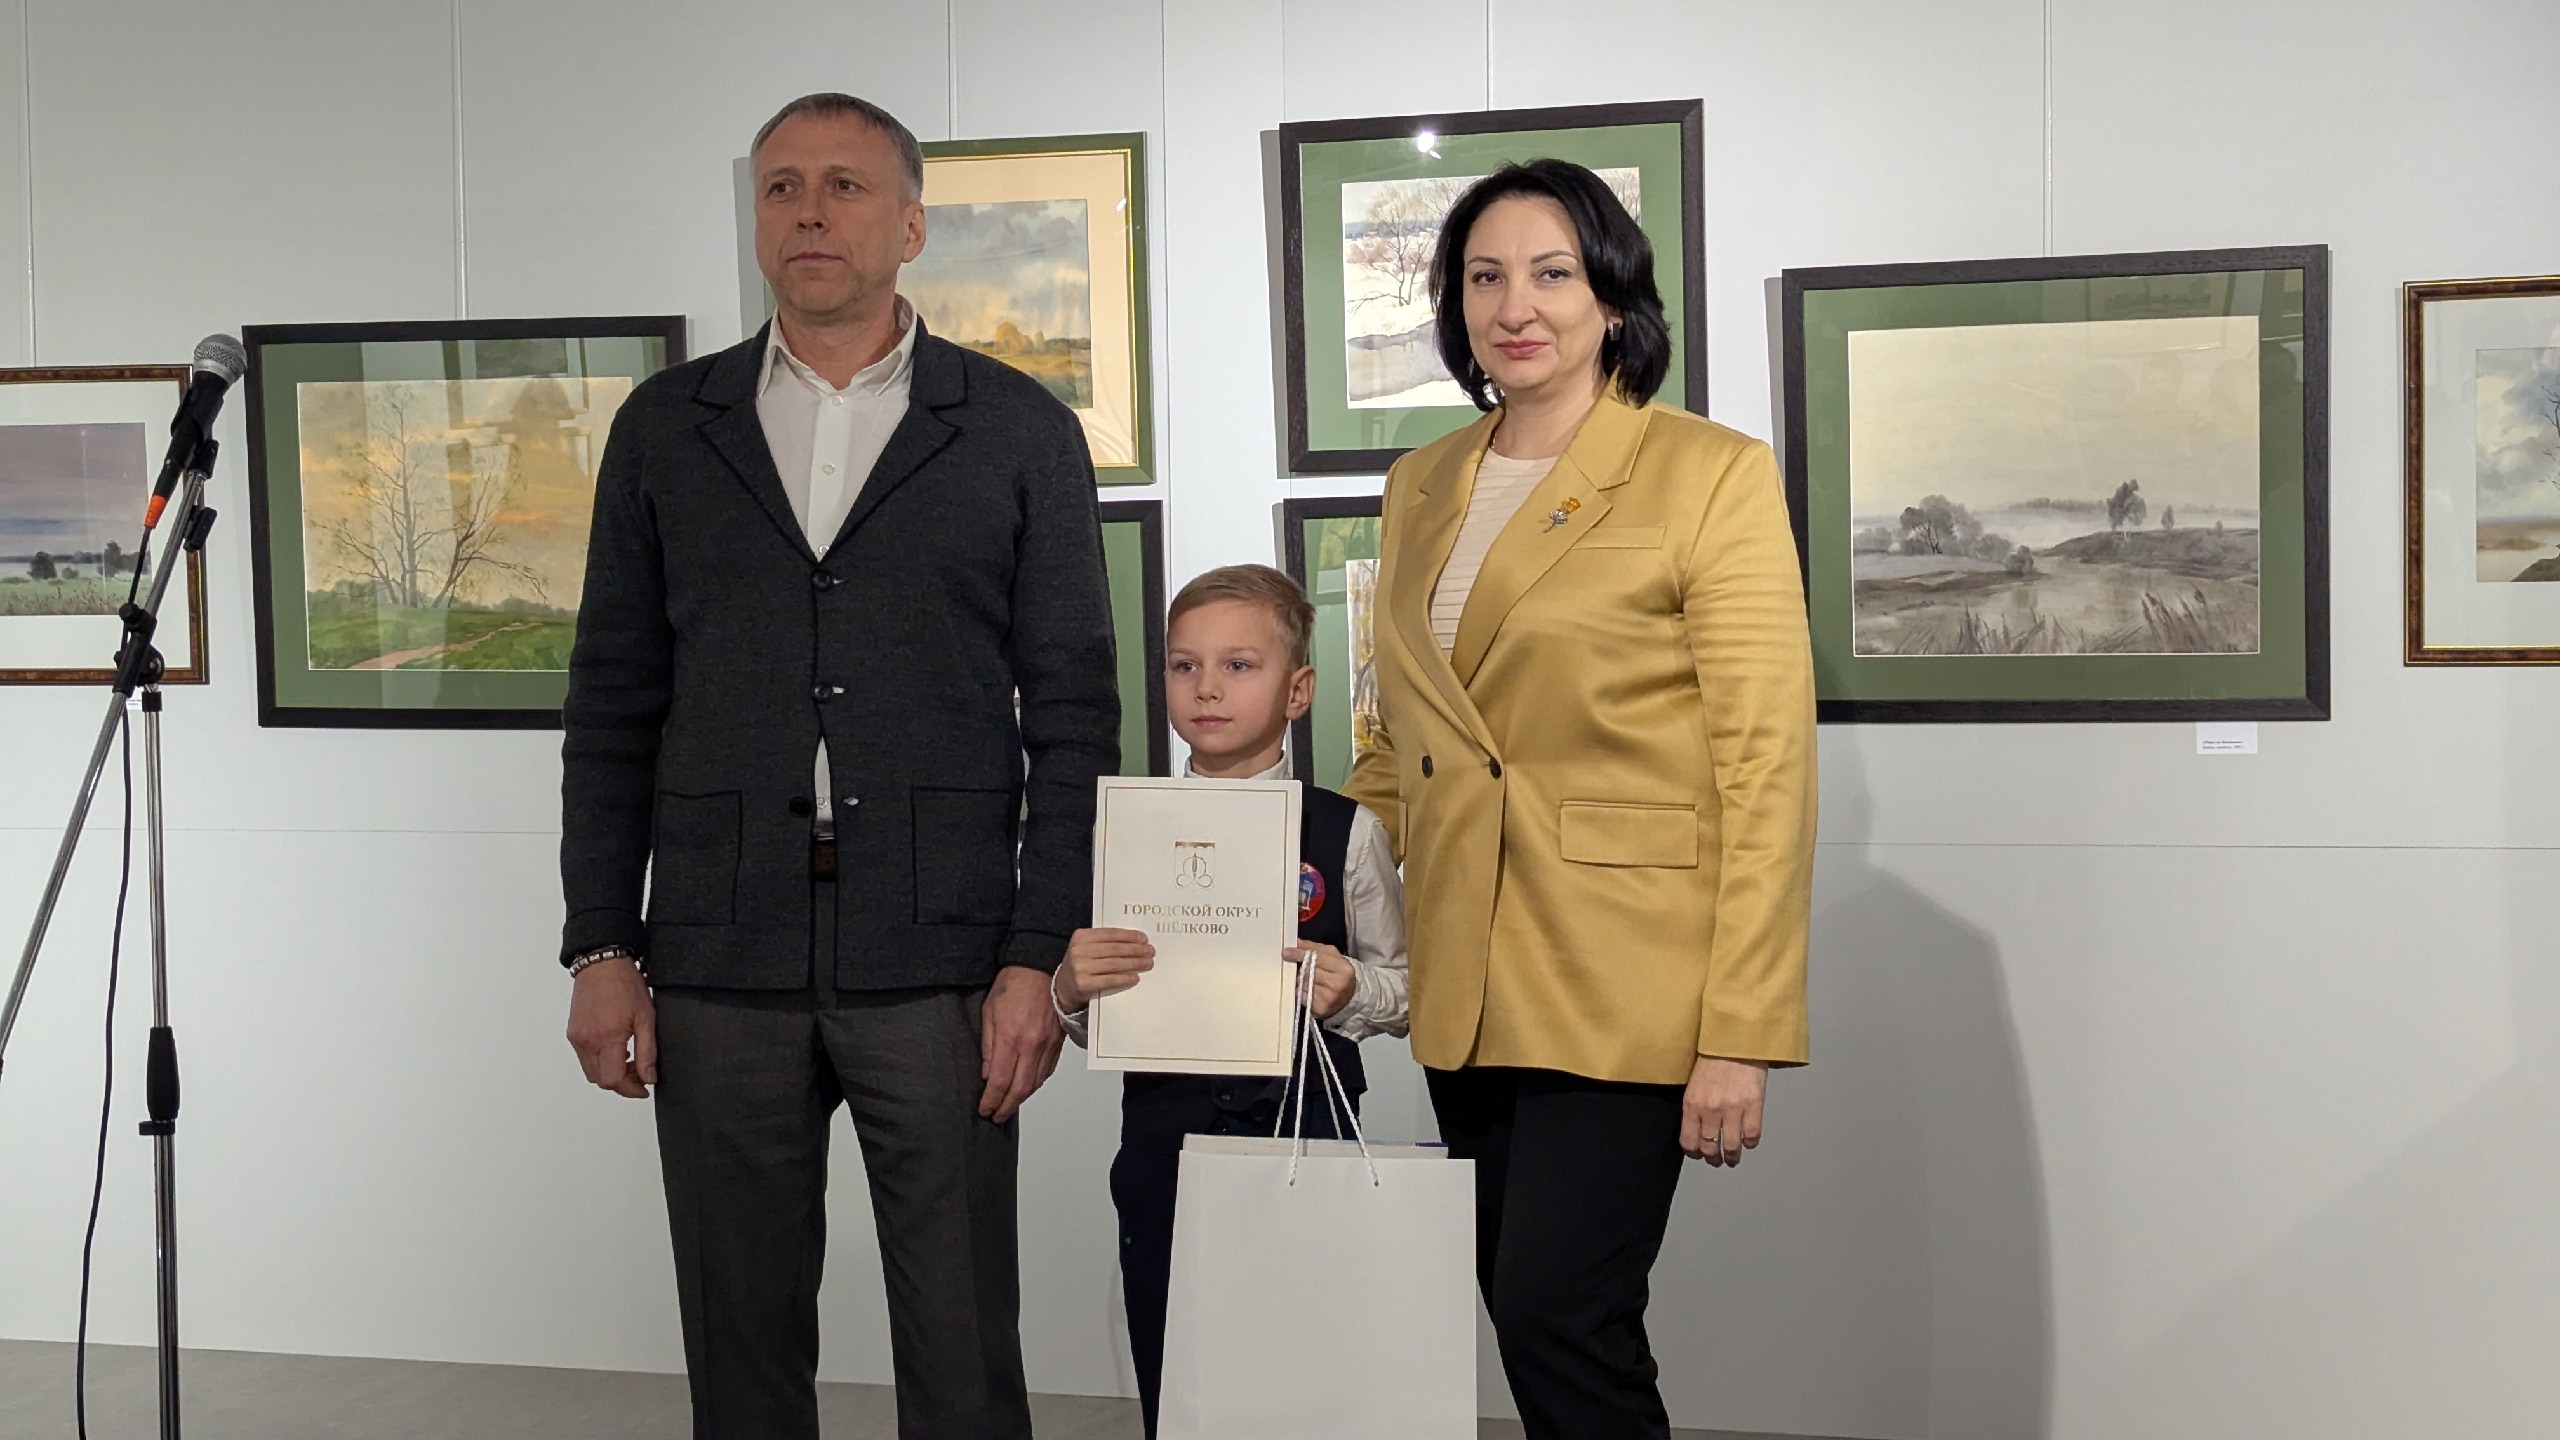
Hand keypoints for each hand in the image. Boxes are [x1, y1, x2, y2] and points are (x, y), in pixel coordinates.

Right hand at [565, 957, 654, 1099]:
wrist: (602, 964)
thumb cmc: (624, 984)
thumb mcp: (646, 1018)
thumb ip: (648, 1052)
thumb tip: (649, 1077)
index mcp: (607, 1038)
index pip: (613, 1080)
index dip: (630, 1090)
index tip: (643, 1088)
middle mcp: (587, 1041)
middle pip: (601, 1080)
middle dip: (622, 1082)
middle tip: (640, 1072)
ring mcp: (577, 1038)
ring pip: (591, 1072)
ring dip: (610, 1073)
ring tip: (629, 1059)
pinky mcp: (572, 1033)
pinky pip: (584, 1058)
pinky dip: (599, 1061)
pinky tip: (615, 1048)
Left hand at [979, 965, 1064, 1122]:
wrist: (1039, 966)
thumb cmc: (1012, 983)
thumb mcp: (988, 1012)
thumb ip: (988, 1045)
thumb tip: (987, 1073)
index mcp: (1011, 1038)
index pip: (1000, 1081)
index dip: (991, 1101)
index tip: (985, 1109)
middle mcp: (1032, 1045)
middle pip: (1020, 1089)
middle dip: (1006, 1107)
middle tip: (996, 1116)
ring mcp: (1047, 1045)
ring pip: (1036, 1083)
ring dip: (1022, 1099)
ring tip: (1009, 1105)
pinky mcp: (1058, 1042)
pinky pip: (1047, 1071)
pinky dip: (1036, 1083)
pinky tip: (1027, 1087)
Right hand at [1055, 927, 1154, 1013]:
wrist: (1064, 987)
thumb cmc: (1081, 964)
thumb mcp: (1087, 948)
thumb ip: (1105, 942)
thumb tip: (1136, 942)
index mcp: (1081, 936)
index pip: (1110, 934)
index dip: (1129, 936)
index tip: (1144, 939)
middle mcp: (1079, 950)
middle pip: (1114, 949)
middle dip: (1135, 950)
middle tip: (1150, 952)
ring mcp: (1080, 967)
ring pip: (1114, 964)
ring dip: (1134, 963)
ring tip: (1147, 964)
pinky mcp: (1083, 984)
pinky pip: (1109, 980)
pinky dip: (1124, 978)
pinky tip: (1135, 977)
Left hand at [1288, 942, 1356, 1018]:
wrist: (1348, 998)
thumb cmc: (1338, 973)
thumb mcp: (1332, 956)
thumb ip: (1315, 948)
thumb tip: (1296, 942)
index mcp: (1343, 968)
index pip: (1316, 958)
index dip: (1299, 954)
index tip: (1286, 952)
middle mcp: (1336, 984)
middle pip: (1308, 971)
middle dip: (1298, 966)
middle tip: (1288, 960)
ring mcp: (1328, 998)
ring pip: (1303, 983)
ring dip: (1298, 978)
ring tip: (1300, 976)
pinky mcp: (1319, 1009)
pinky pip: (1302, 996)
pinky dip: (1300, 990)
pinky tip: (1304, 988)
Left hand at [1682, 1055, 1767, 1165]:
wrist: (1736, 1040)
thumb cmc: (1714, 1057)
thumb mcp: (1694, 1082)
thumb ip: (1695, 1106)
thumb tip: (1696, 1128)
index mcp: (1693, 1104)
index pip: (1689, 1140)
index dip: (1694, 1153)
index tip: (1698, 1154)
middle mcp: (1711, 1110)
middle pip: (1710, 1147)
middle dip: (1713, 1159)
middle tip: (1717, 1161)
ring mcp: (1733, 1109)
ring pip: (1731, 1146)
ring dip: (1732, 1156)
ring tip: (1733, 1158)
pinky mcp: (1753, 1106)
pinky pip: (1752, 1135)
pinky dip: (1750, 1143)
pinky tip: (1748, 1142)